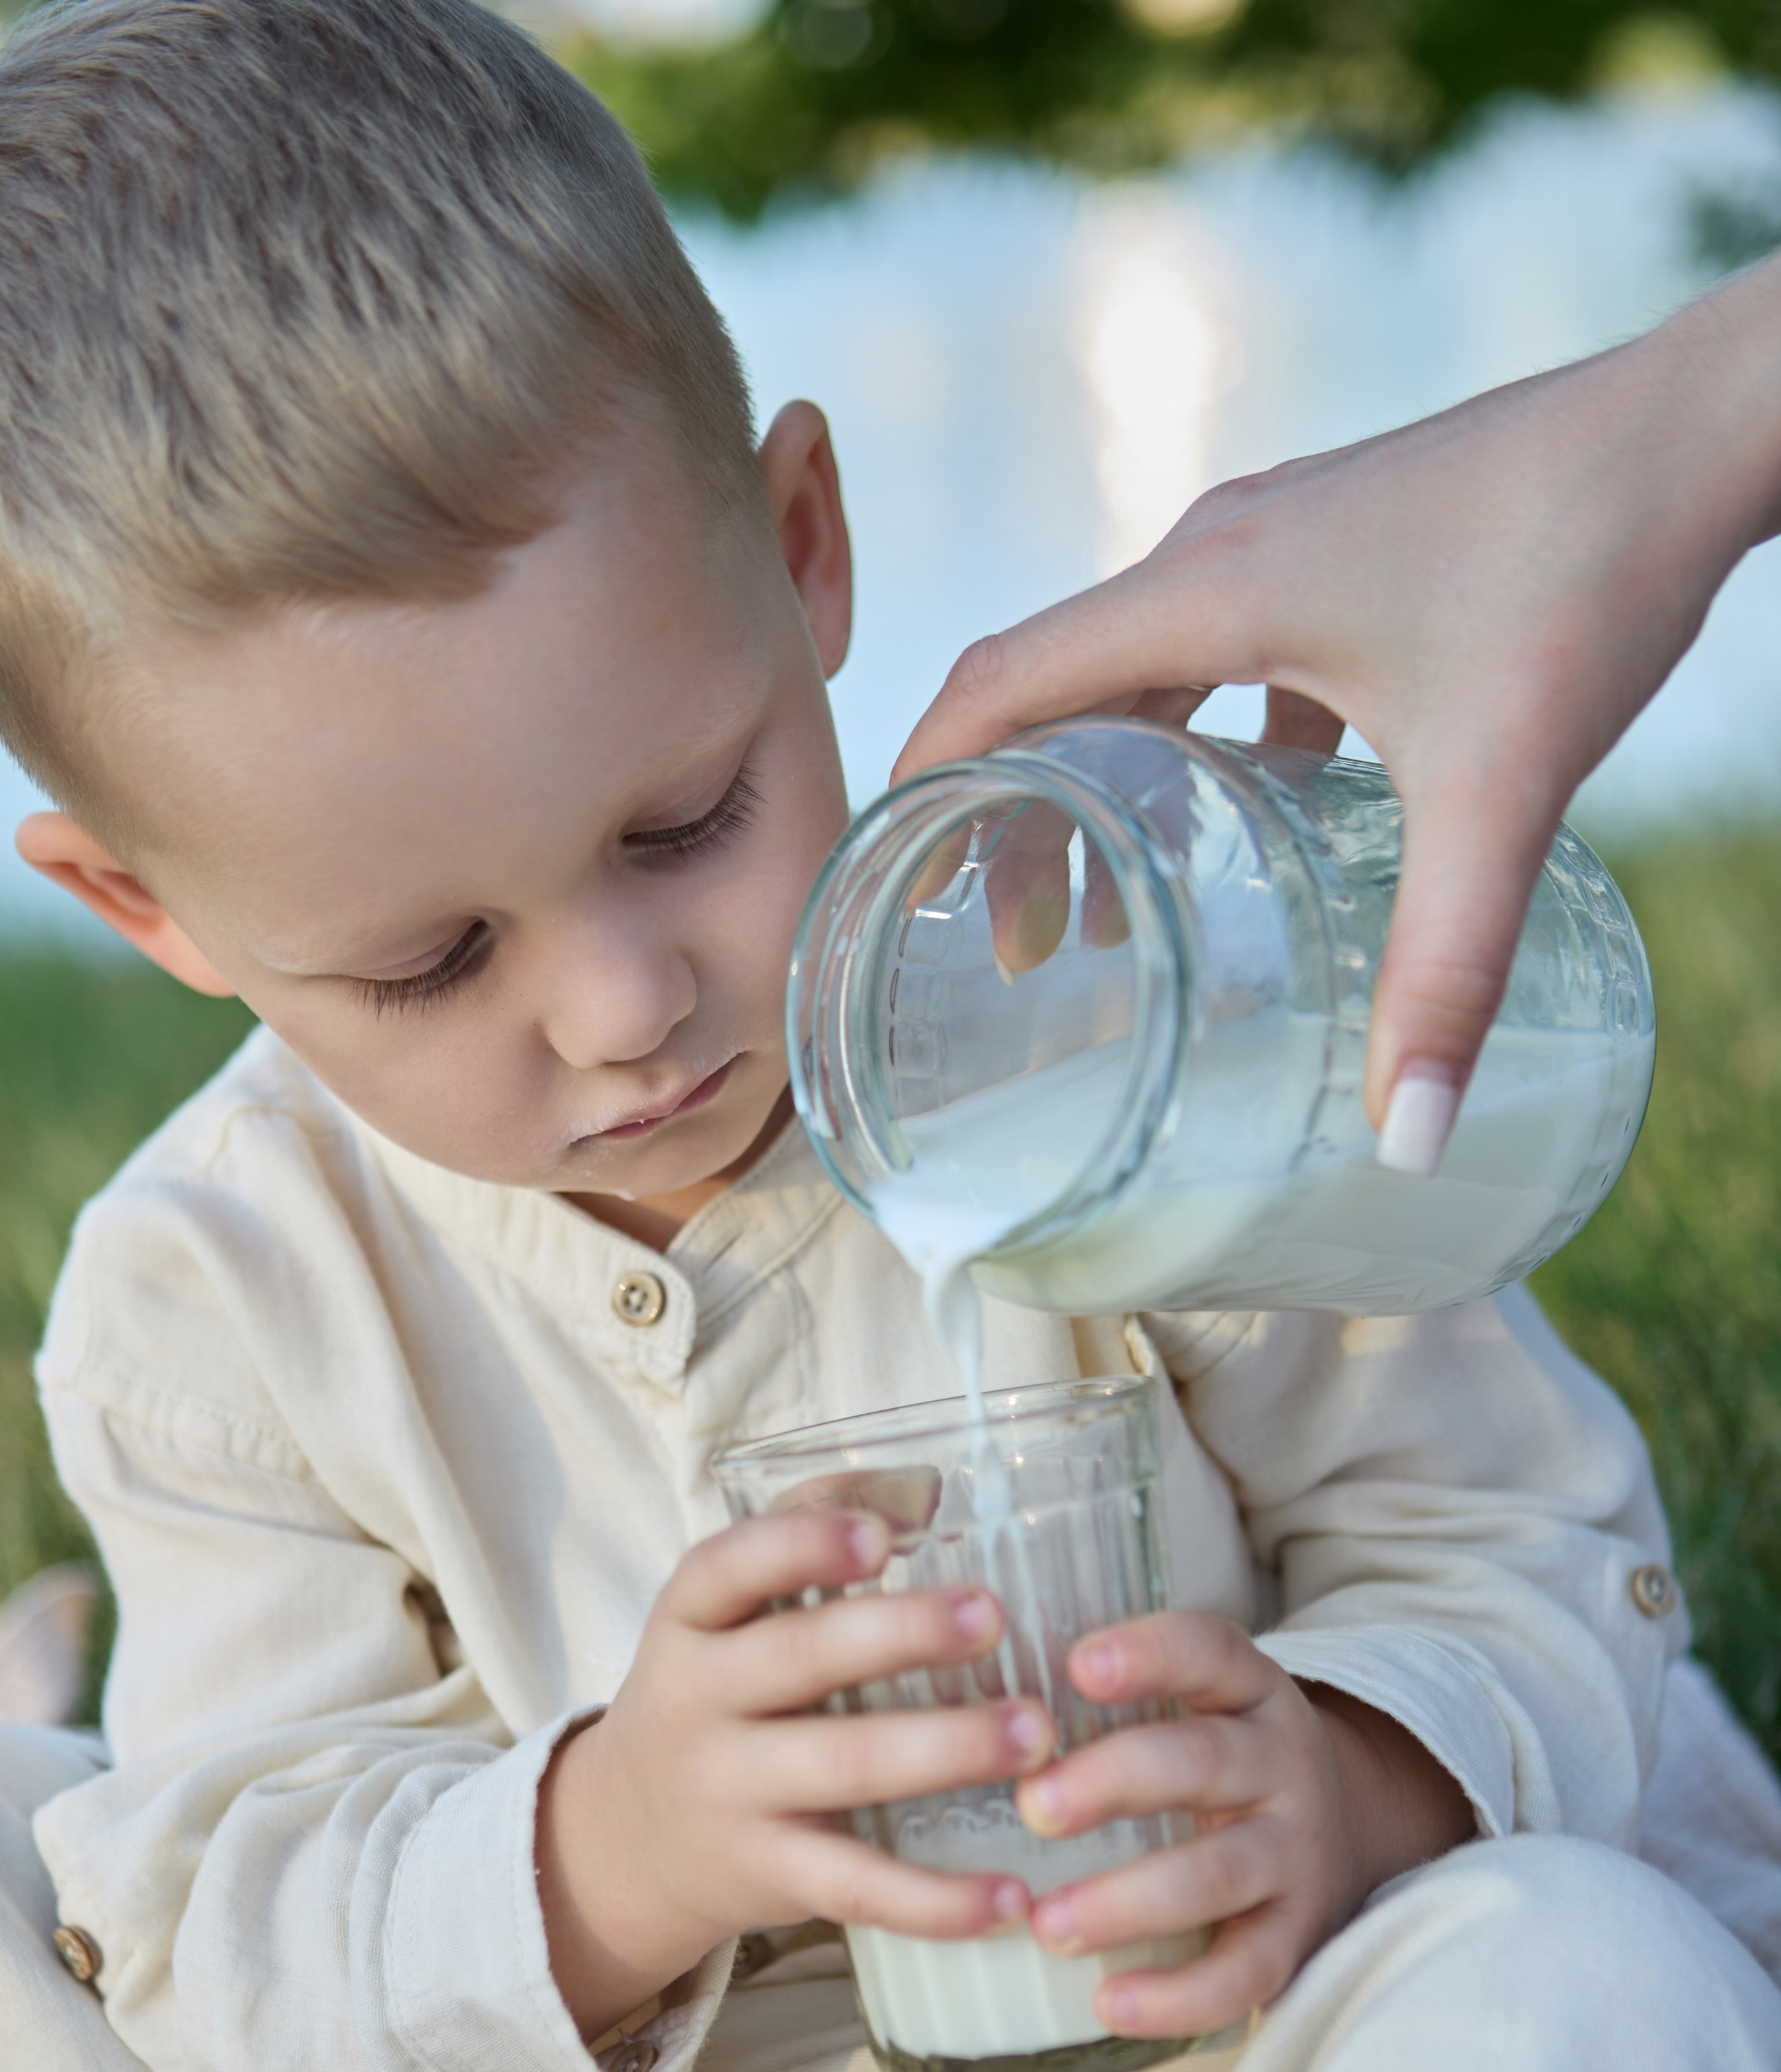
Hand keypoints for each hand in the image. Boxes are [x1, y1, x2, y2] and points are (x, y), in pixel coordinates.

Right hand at [536, 1510, 1051, 2039]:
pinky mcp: (769, 1875)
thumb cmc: (714, 1693)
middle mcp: (697, 1703)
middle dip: (901, 1635)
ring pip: (842, 1769)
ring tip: (1036, 1734)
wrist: (624, 1840)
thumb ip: (808, 1533)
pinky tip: (1012, 1897)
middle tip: (995, 1617)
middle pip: (799, 1658)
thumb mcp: (725, 1615)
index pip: (724, 1569)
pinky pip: (859, 1887)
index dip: (799, 1546)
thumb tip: (926, 1487)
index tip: (882, 1537)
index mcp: (690, 1623)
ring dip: (947, 1749)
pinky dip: (938, 1901)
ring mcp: (730, 1794)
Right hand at [894, 254, 1780, 1150]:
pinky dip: (1206, 743)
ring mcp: (1287, 543)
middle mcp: (1223, 549)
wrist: (1702, 423)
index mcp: (1210, 584)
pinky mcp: (1348, 553)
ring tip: (1109, 910)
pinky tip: (1257, 827)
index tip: (883, 880)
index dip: (923, 778)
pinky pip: (1233, 654)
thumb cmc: (1586, 567)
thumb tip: (1404, 1138)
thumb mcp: (1501, 784)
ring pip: (1146, 672)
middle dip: (1015, 819)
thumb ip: (1447, 967)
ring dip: (1108, 782)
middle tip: (1013, 952)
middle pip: (1059, 688)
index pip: (1002, 678)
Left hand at [1013, 1613, 1470, 2038]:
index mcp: (1246, 1692)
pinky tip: (1110, 2004)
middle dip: (1116, 1781)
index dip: (1151, 1654)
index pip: (1210, 1651)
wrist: (1343, 1833)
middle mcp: (1280, 1763)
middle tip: (1034, 1806)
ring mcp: (1295, 1852)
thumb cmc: (1216, 1763)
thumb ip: (1109, 1696)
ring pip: (1220, 1871)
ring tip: (1048, 1924)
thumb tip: (966, 1686)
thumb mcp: (1192, 1706)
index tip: (1079, 1665)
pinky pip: (1245, 1971)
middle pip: (1205, 1761)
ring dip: (1130, 1900)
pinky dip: (1179, 1996)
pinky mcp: (1297, 1935)